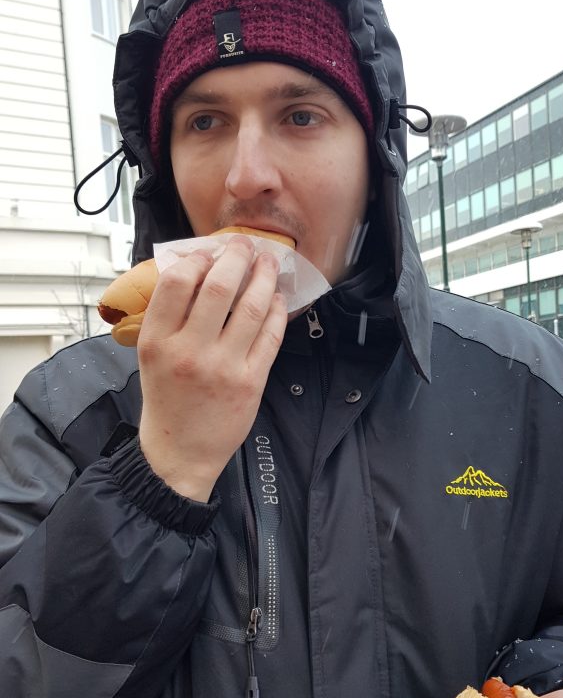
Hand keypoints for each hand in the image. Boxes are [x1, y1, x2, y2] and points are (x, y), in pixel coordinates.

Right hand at [138, 236, 286, 500]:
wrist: (180, 452)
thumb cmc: (166, 399)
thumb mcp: (151, 356)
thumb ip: (168, 316)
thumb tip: (194, 269)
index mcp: (157, 341)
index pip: (176, 282)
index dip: (197, 258)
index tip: (208, 251)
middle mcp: (188, 351)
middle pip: (218, 287)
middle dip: (236, 257)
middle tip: (245, 245)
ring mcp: (222, 366)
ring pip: (250, 307)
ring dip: (262, 278)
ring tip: (267, 262)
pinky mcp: (250, 381)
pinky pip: (269, 336)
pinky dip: (276, 311)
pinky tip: (276, 298)